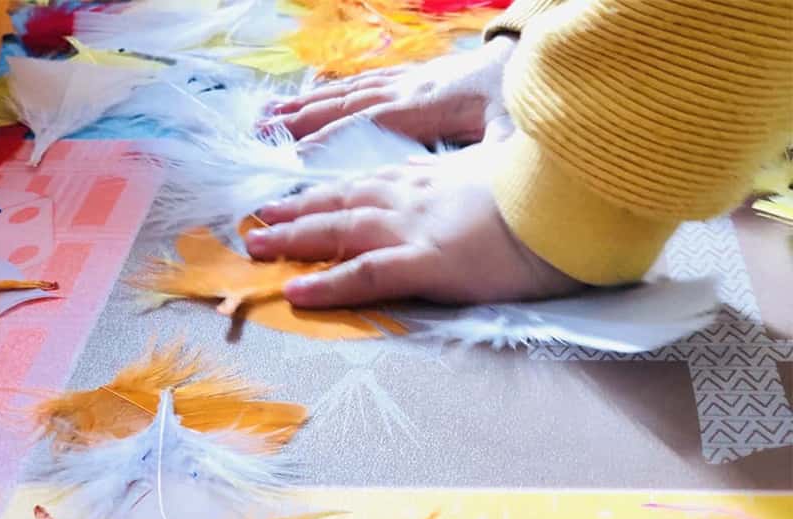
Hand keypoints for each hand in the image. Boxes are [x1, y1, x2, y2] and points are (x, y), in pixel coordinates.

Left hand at [244, 143, 582, 307]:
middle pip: (342, 200)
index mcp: (431, 179)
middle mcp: (412, 198)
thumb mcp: (498, 176)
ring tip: (258, 245)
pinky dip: (329, 283)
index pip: (367, 181)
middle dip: (297, 209)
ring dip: (295, 237)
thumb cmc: (544, 195)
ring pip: (341, 229)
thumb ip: (469, 181)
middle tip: (261, 218)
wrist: (571, 207)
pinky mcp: (427, 263)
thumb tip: (460, 191)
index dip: (329, 190)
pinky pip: (366, 274)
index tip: (301, 195)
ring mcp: (415, 228)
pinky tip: (296, 290)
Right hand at [270, 35, 517, 148]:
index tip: (293, 158)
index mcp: (430, 104)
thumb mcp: (513, 136)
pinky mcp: (412, 78)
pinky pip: (361, 86)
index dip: (331, 139)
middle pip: (347, 103)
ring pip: (348, 91)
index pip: (370, 123)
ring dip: (307, 104)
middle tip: (260, 135)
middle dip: (302, 119)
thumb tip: (443, 186)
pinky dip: (329, 94)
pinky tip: (309, 99)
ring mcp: (408, 80)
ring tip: (268, 116)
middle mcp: (410, 88)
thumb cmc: (524, 101)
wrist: (534, 56)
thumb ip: (479, 161)